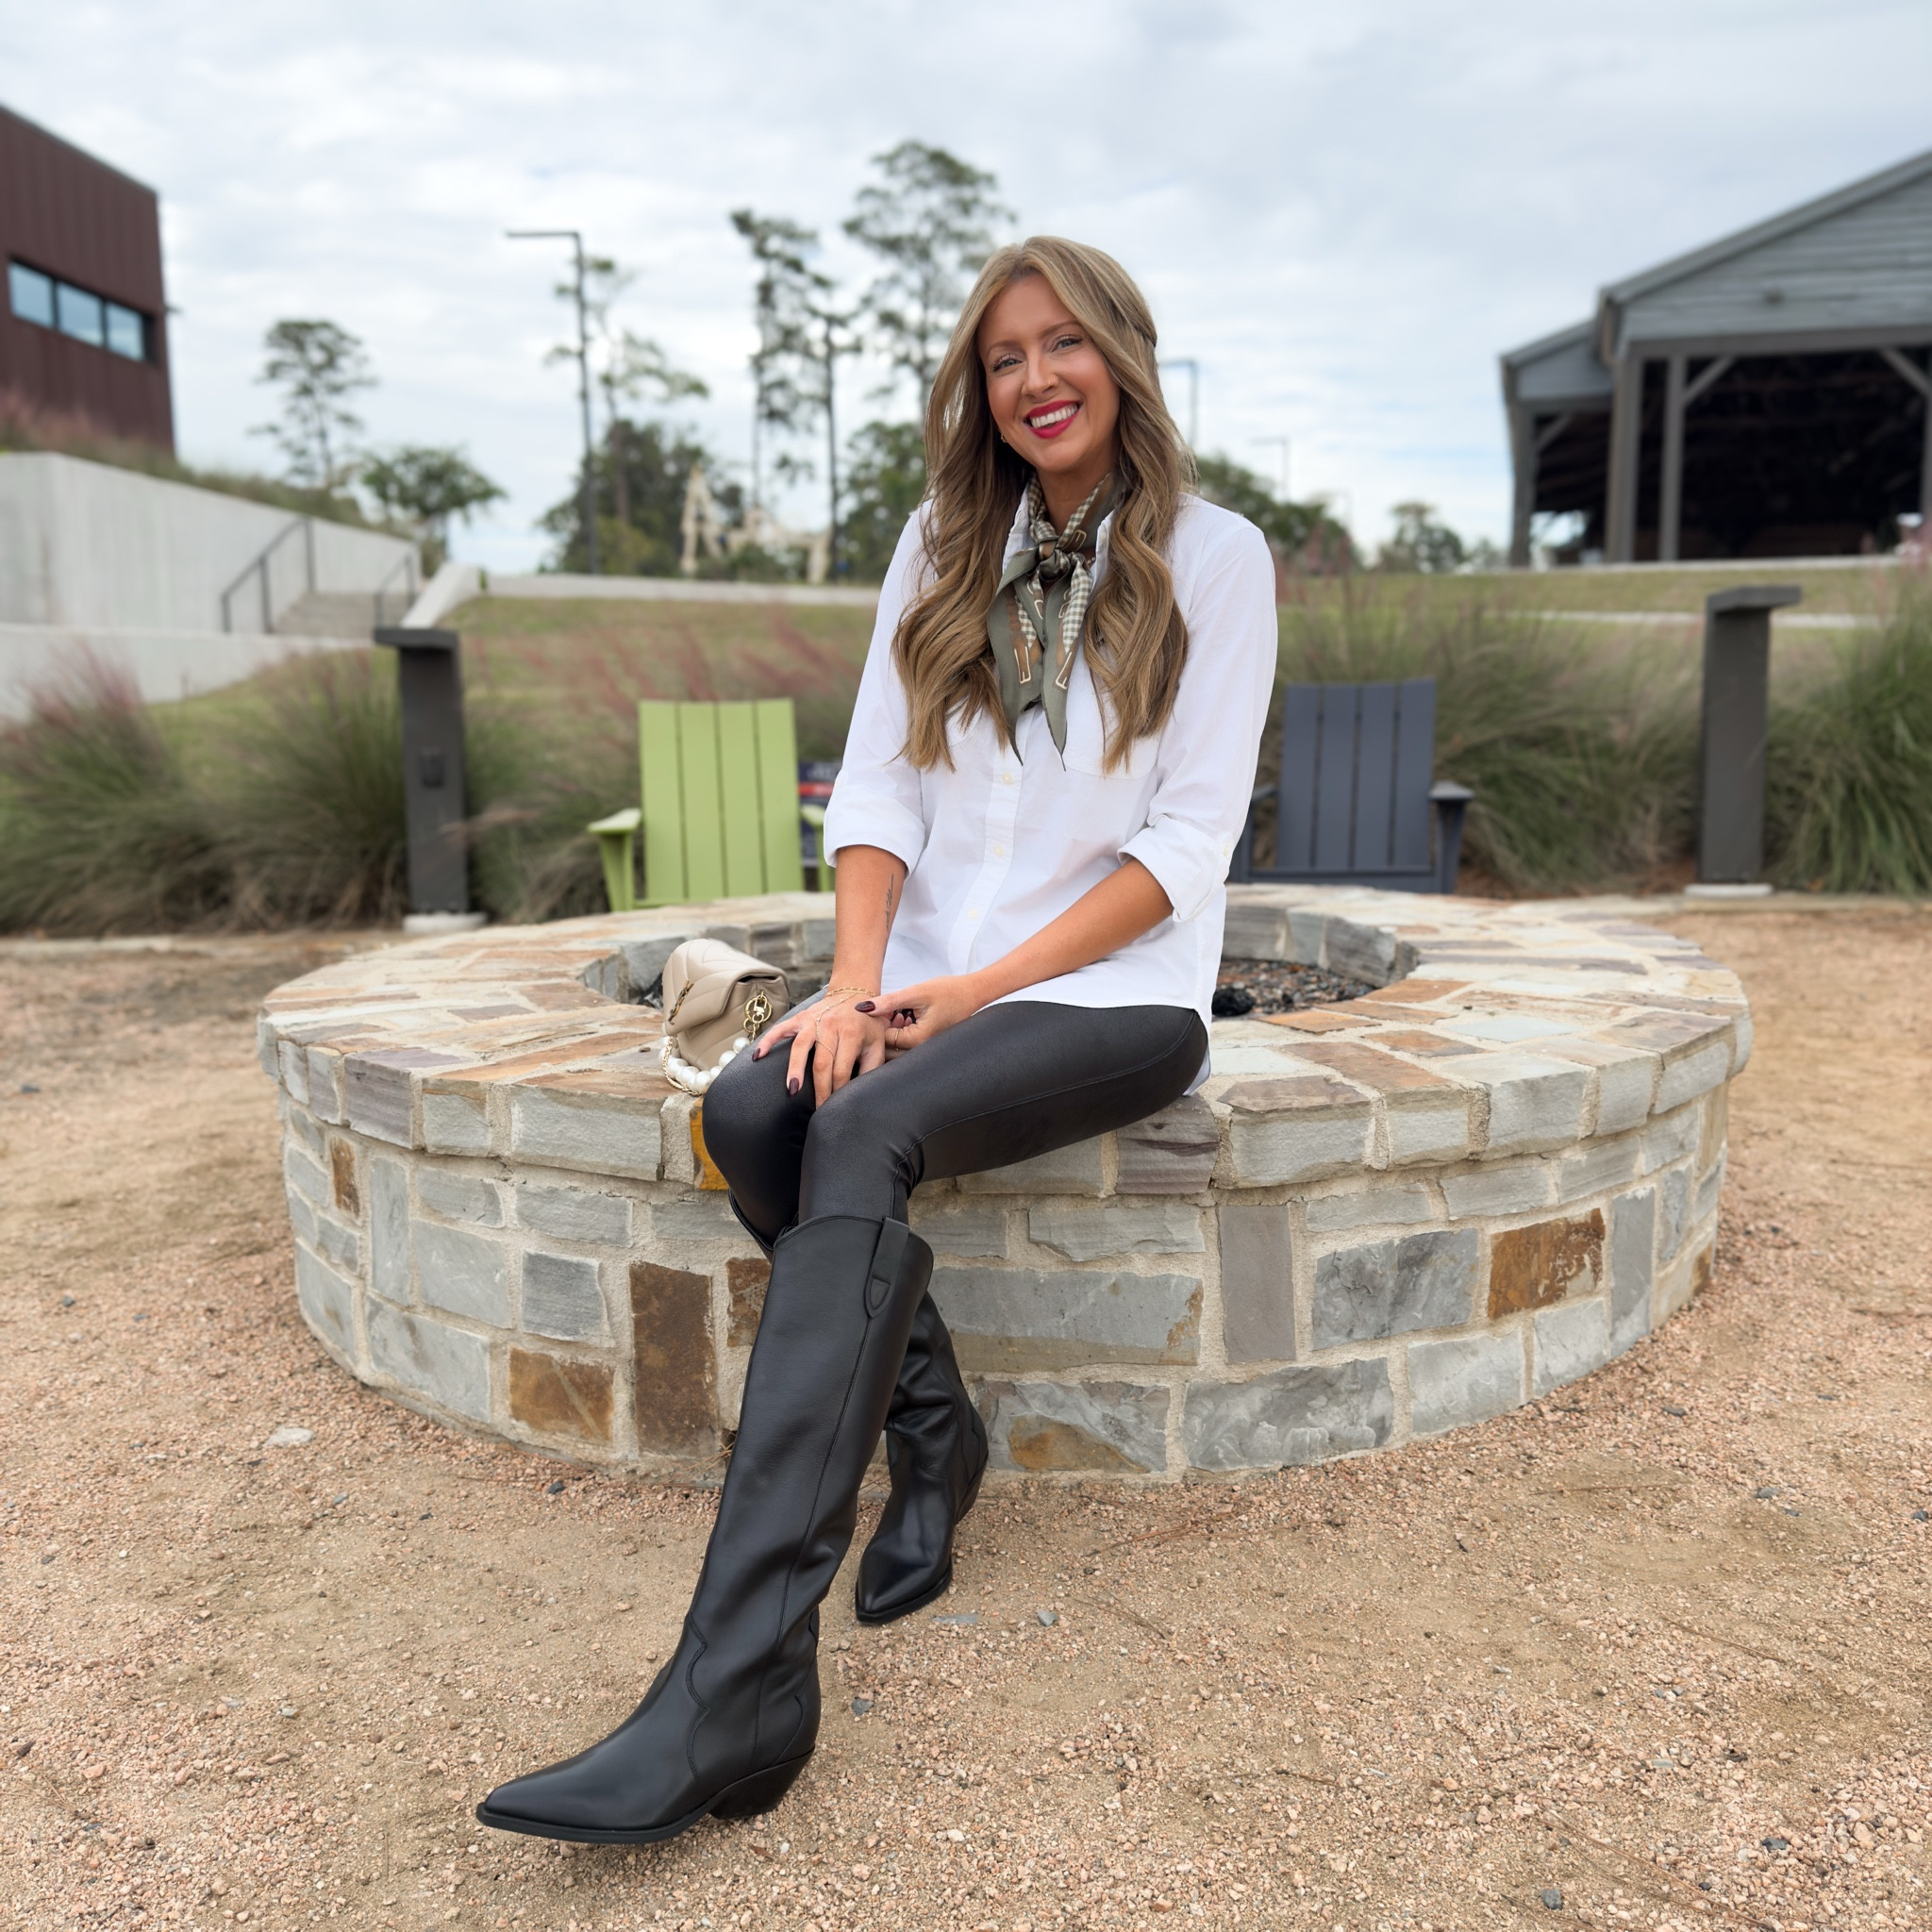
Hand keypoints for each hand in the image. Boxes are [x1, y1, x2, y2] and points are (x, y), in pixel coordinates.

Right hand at [752, 991, 889, 1104]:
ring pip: (799, 1048)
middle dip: (819, 1090)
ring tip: (792, 1091)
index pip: (841, 1069)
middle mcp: (831, 1026)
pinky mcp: (800, 1018)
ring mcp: (813, 1021)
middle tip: (818, 1111)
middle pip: (821, 1063)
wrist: (855, 994)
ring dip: (795, 1070)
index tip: (836, 1106)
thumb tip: (862, 1094)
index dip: (838, 1090)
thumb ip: (871, 1068)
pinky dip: (768, 1041)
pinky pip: (780, 1029)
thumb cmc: (867, 1024)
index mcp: (852, 1034)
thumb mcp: (878, 1045)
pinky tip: (758, 1056)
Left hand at [863, 975, 987, 1052]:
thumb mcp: (915, 993)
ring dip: (892, 1029)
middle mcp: (920, 1050)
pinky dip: (900, 1030)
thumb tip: (863, 1008)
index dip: (878, 1022)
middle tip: (890, 1010)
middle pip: (887, 1048)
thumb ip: (888, 1002)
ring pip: (895, 1046)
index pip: (883, 1039)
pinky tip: (906, 1016)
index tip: (883, 1007)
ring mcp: (924, 1050)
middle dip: (883, 1029)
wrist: (972, 993)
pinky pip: (905, 1043)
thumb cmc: (948, 991)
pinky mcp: (925, 1045)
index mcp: (917, 1040)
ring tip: (900, 1011)